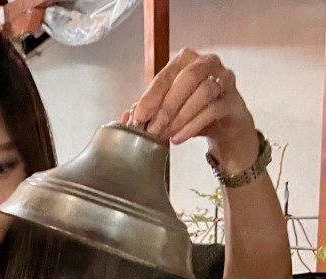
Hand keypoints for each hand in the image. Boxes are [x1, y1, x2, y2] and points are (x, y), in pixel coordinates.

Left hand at [130, 48, 258, 168]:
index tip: (140, 115)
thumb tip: (126, 119)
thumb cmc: (193, 110)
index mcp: (186, 60)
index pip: (167, 74)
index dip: (152, 95)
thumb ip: (149, 110)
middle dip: (167, 106)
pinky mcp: (233, 100)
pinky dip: (192, 126)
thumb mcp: (168, 108)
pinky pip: (212, 110)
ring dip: (180, 117)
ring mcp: (224, 79)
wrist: (224, 123)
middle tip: (153, 130)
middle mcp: (208, 63)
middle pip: (188, 79)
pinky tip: (179, 138)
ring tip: (166, 135)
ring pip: (203, 93)